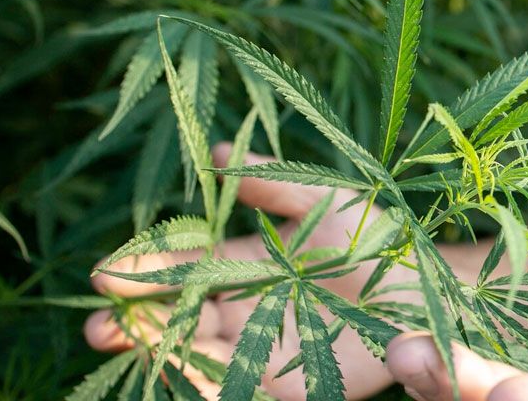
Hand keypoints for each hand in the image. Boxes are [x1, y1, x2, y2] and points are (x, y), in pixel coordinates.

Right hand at [83, 143, 398, 399]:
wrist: (427, 287)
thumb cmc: (377, 236)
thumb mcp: (322, 198)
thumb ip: (271, 181)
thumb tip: (217, 151)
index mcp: (246, 264)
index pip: (183, 268)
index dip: (144, 270)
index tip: (104, 273)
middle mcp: (245, 308)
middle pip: (178, 317)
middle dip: (135, 322)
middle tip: (99, 326)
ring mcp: (261, 348)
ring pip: (197, 355)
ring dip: (160, 354)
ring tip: (130, 347)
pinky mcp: (285, 386)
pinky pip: (235, 390)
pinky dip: (203, 387)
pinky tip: (179, 377)